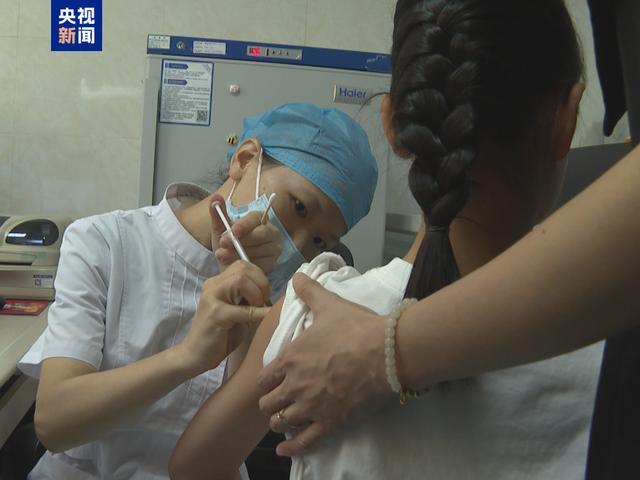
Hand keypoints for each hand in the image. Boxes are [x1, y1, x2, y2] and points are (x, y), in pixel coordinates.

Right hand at [178, 261, 270, 375]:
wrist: (195, 355)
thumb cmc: (220, 335)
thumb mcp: (236, 310)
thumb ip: (247, 297)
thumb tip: (269, 290)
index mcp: (218, 282)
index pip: (243, 264)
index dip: (259, 276)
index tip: (263, 295)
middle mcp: (213, 285)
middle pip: (243, 268)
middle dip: (261, 284)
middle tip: (262, 303)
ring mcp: (212, 298)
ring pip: (240, 280)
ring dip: (256, 295)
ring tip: (257, 309)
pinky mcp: (216, 315)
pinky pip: (242, 309)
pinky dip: (258, 313)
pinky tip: (264, 317)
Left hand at [208, 194, 281, 274]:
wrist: (227, 266)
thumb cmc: (227, 245)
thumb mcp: (219, 230)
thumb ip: (218, 214)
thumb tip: (215, 197)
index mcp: (259, 220)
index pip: (255, 218)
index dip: (245, 224)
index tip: (233, 230)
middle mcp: (271, 232)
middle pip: (262, 234)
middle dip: (242, 240)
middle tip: (223, 244)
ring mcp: (274, 249)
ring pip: (260, 250)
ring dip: (239, 253)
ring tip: (222, 256)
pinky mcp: (272, 264)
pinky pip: (262, 264)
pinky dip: (247, 265)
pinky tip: (234, 265)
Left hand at [257, 273, 391, 455]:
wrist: (386, 352)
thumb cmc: (355, 327)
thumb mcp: (329, 305)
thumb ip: (309, 292)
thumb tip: (296, 275)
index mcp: (291, 358)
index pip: (265, 377)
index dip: (266, 381)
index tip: (271, 382)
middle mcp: (295, 385)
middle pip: (269, 403)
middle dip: (270, 403)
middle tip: (278, 402)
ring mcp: (311, 406)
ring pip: (281, 423)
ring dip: (280, 422)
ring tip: (283, 422)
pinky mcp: (330, 422)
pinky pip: (304, 442)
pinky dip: (292, 447)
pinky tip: (285, 449)